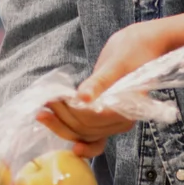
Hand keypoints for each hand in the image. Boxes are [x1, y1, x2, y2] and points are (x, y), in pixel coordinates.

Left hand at [38, 10, 183, 156]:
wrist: (141, 47)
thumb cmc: (133, 51)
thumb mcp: (117, 63)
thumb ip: (100, 82)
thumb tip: (83, 97)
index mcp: (129, 108)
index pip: (94, 119)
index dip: (72, 112)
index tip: (53, 99)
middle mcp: (122, 121)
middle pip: (86, 129)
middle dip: (63, 117)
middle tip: (45, 101)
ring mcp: (113, 123)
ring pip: (83, 134)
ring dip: (61, 124)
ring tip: (42, 111)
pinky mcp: (104, 120)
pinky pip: (89, 137)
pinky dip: (74, 136)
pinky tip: (59, 134)